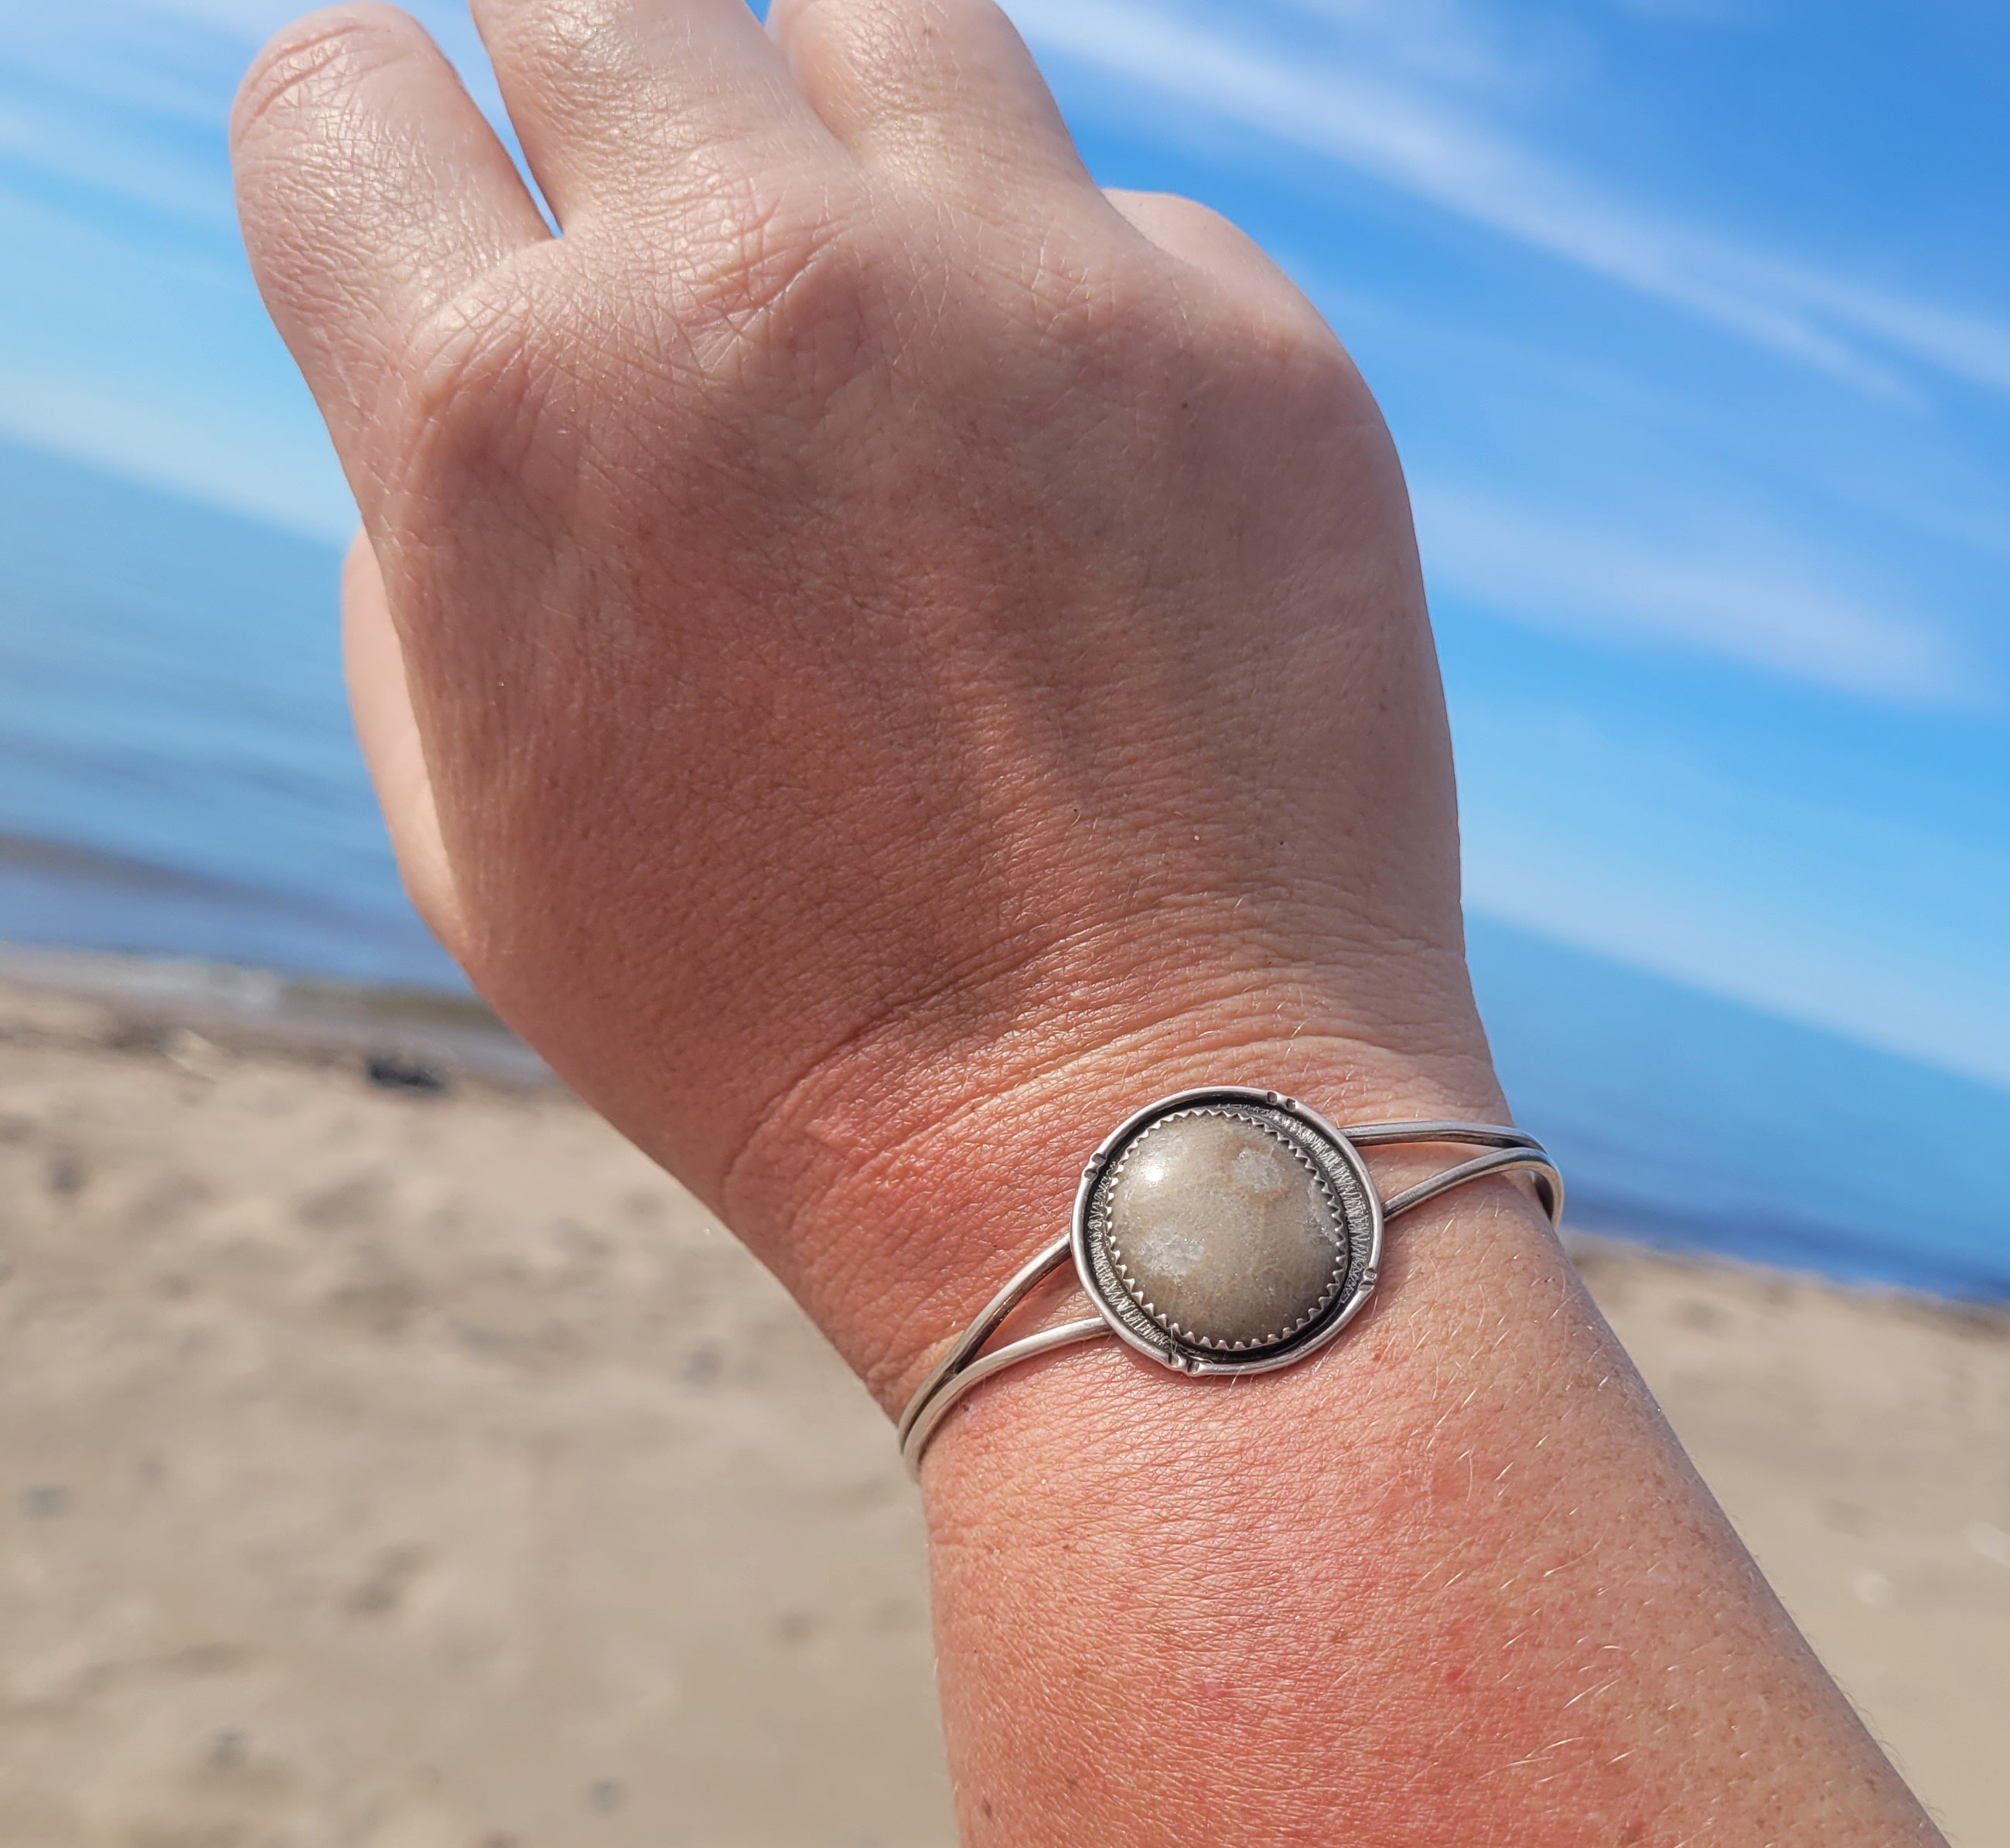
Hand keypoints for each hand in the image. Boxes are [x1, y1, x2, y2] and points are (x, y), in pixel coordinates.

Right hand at [233, 0, 1501, 1401]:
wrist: (1132, 1146)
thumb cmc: (779, 1036)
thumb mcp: (480, 838)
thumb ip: (418, 542)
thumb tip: (473, 350)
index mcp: (502, 416)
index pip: (335, 89)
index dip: (378, 168)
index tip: (454, 237)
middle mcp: (759, 290)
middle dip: (594, 113)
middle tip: (672, 274)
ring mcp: (1030, 296)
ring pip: (874, 19)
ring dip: (833, 137)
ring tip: (875, 325)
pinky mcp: (1247, 351)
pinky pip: (1106, 226)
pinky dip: (1068, 323)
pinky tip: (1084, 512)